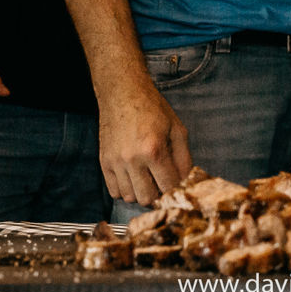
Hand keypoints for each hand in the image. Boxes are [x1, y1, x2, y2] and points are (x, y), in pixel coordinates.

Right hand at [96, 74, 191, 206]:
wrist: (122, 93)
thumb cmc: (153, 109)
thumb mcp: (177, 129)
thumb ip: (184, 158)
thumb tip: (186, 182)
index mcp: (154, 150)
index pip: (168, 186)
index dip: (175, 188)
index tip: (176, 184)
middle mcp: (132, 159)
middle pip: (147, 198)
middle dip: (158, 194)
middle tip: (161, 182)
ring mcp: (116, 162)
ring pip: (129, 197)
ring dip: (141, 192)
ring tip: (146, 178)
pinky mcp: (104, 162)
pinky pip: (114, 191)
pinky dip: (125, 189)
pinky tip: (133, 176)